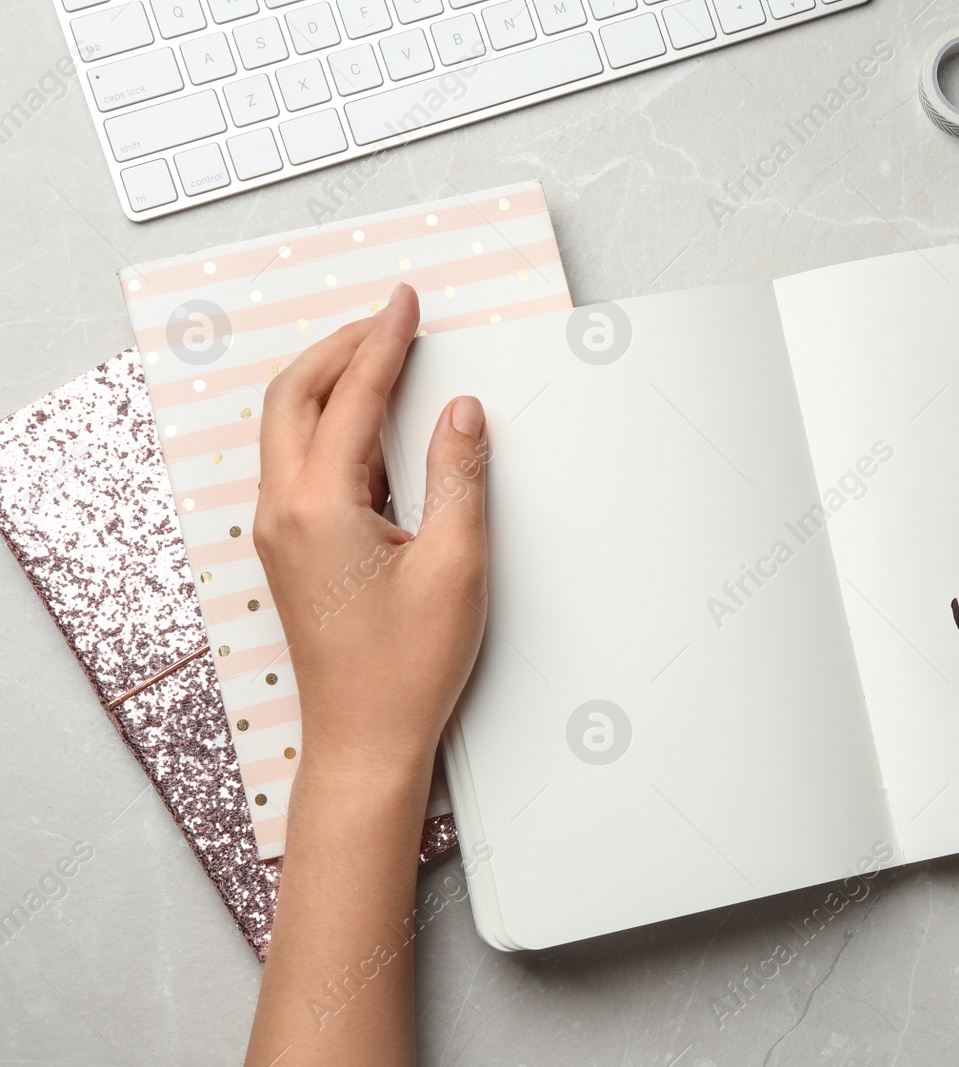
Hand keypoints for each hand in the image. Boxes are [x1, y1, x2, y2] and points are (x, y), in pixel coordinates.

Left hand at [254, 283, 488, 783]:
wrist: (363, 740)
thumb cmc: (406, 667)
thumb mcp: (454, 564)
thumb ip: (458, 477)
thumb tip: (462, 413)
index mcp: (317, 506)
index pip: (351, 397)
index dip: (383, 341)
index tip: (404, 302)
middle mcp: (282, 510)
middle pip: (294, 396)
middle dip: (341, 347)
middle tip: (390, 321)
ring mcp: (278, 531)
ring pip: (289, 427)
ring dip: (331, 383)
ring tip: (381, 359)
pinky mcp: (289, 549)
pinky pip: (298, 462)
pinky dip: (330, 424)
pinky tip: (370, 427)